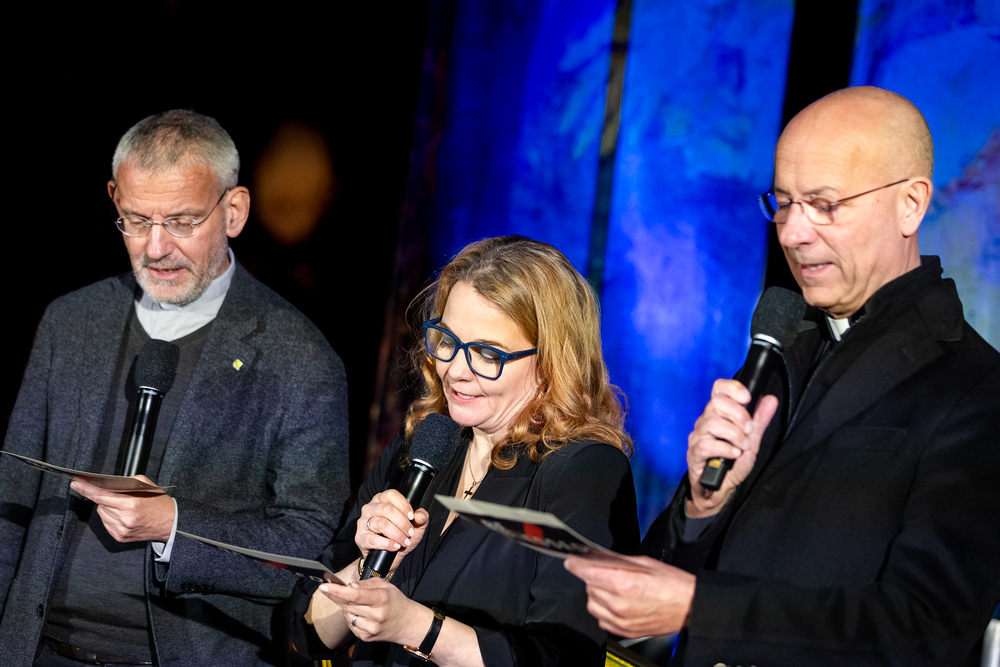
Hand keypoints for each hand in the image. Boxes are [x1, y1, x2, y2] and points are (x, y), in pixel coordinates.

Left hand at [70, 476, 174, 542]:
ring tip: (125, 508)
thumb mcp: (145, 485)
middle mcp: (124, 519)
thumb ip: (125, 483)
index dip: (86, 489)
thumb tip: (106, 483)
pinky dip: (112, 517)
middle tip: (120, 497)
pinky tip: (124, 516)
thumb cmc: (159, 503)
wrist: (170, 523)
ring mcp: (121, 530)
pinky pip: (106, 524)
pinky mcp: (120, 537)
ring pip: (102, 514)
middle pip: (101, 504)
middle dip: (105, 498)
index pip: (101, 496)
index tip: (76, 484)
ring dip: (108, 508)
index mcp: (131, 504)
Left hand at [319, 578, 431, 646]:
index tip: (324, 587)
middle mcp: (375, 615)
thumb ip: (366, 584)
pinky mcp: (366, 637)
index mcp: (381, 599)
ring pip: (347, 615)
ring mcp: (370, 628)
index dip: (338, 591)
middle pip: (347, 605)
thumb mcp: (385, 585)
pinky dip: (352, 617)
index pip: (355, 595)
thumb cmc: (396, 602)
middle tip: (330, 589)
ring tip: (359, 604)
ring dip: (347, 607)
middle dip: (337, 596)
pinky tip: (361, 614)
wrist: (407, 623)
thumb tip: (349, 586)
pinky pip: (350, 624)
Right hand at [356, 490, 429, 570]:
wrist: (390, 558)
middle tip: (410, 533)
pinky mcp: (360, 537)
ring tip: (404, 541)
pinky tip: (395, 546)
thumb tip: (419, 515)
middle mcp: (370, 508)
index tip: (412, 517)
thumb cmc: (401, 536)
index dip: (404, 505)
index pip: (391, 495)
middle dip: (402, 523)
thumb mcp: (416, 526)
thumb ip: (421, 517)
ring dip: (397, 534)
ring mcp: (363, 522)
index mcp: (382, 500)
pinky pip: (373, 539)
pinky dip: (387, 543)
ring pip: (382, 524)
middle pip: (387, 510)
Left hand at [564, 555, 695, 637]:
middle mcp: (619, 604)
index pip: (588, 573)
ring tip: (611, 588)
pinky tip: (615, 603)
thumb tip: (597, 557)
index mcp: (624, 583)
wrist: (690, 608)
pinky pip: (601, 620)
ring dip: (596, 594)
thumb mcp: (644, 563)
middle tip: (603, 571)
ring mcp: (621, 620)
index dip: (576, 565)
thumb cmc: (673, 584)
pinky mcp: (624, 631)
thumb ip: (617, 561)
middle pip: (589, 587)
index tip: (571, 561)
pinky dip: (603, 610)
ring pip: (592, 604)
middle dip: (592, 577)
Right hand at [686, 379, 778, 516]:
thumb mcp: (752, 441)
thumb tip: (770, 399)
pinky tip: (733, 454)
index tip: (747, 398)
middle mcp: (705, 421)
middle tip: (748, 431)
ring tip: (743, 447)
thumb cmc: (732, 463)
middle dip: (739, 416)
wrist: (720, 489)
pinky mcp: (693, 453)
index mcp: (718, 414)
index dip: (732, 388)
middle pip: (716, 403)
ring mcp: (697, 436)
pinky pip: (706, 444)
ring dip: (734, 435)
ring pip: (712, 423)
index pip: (718, 389)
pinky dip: (725, 449)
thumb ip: (759, 420)